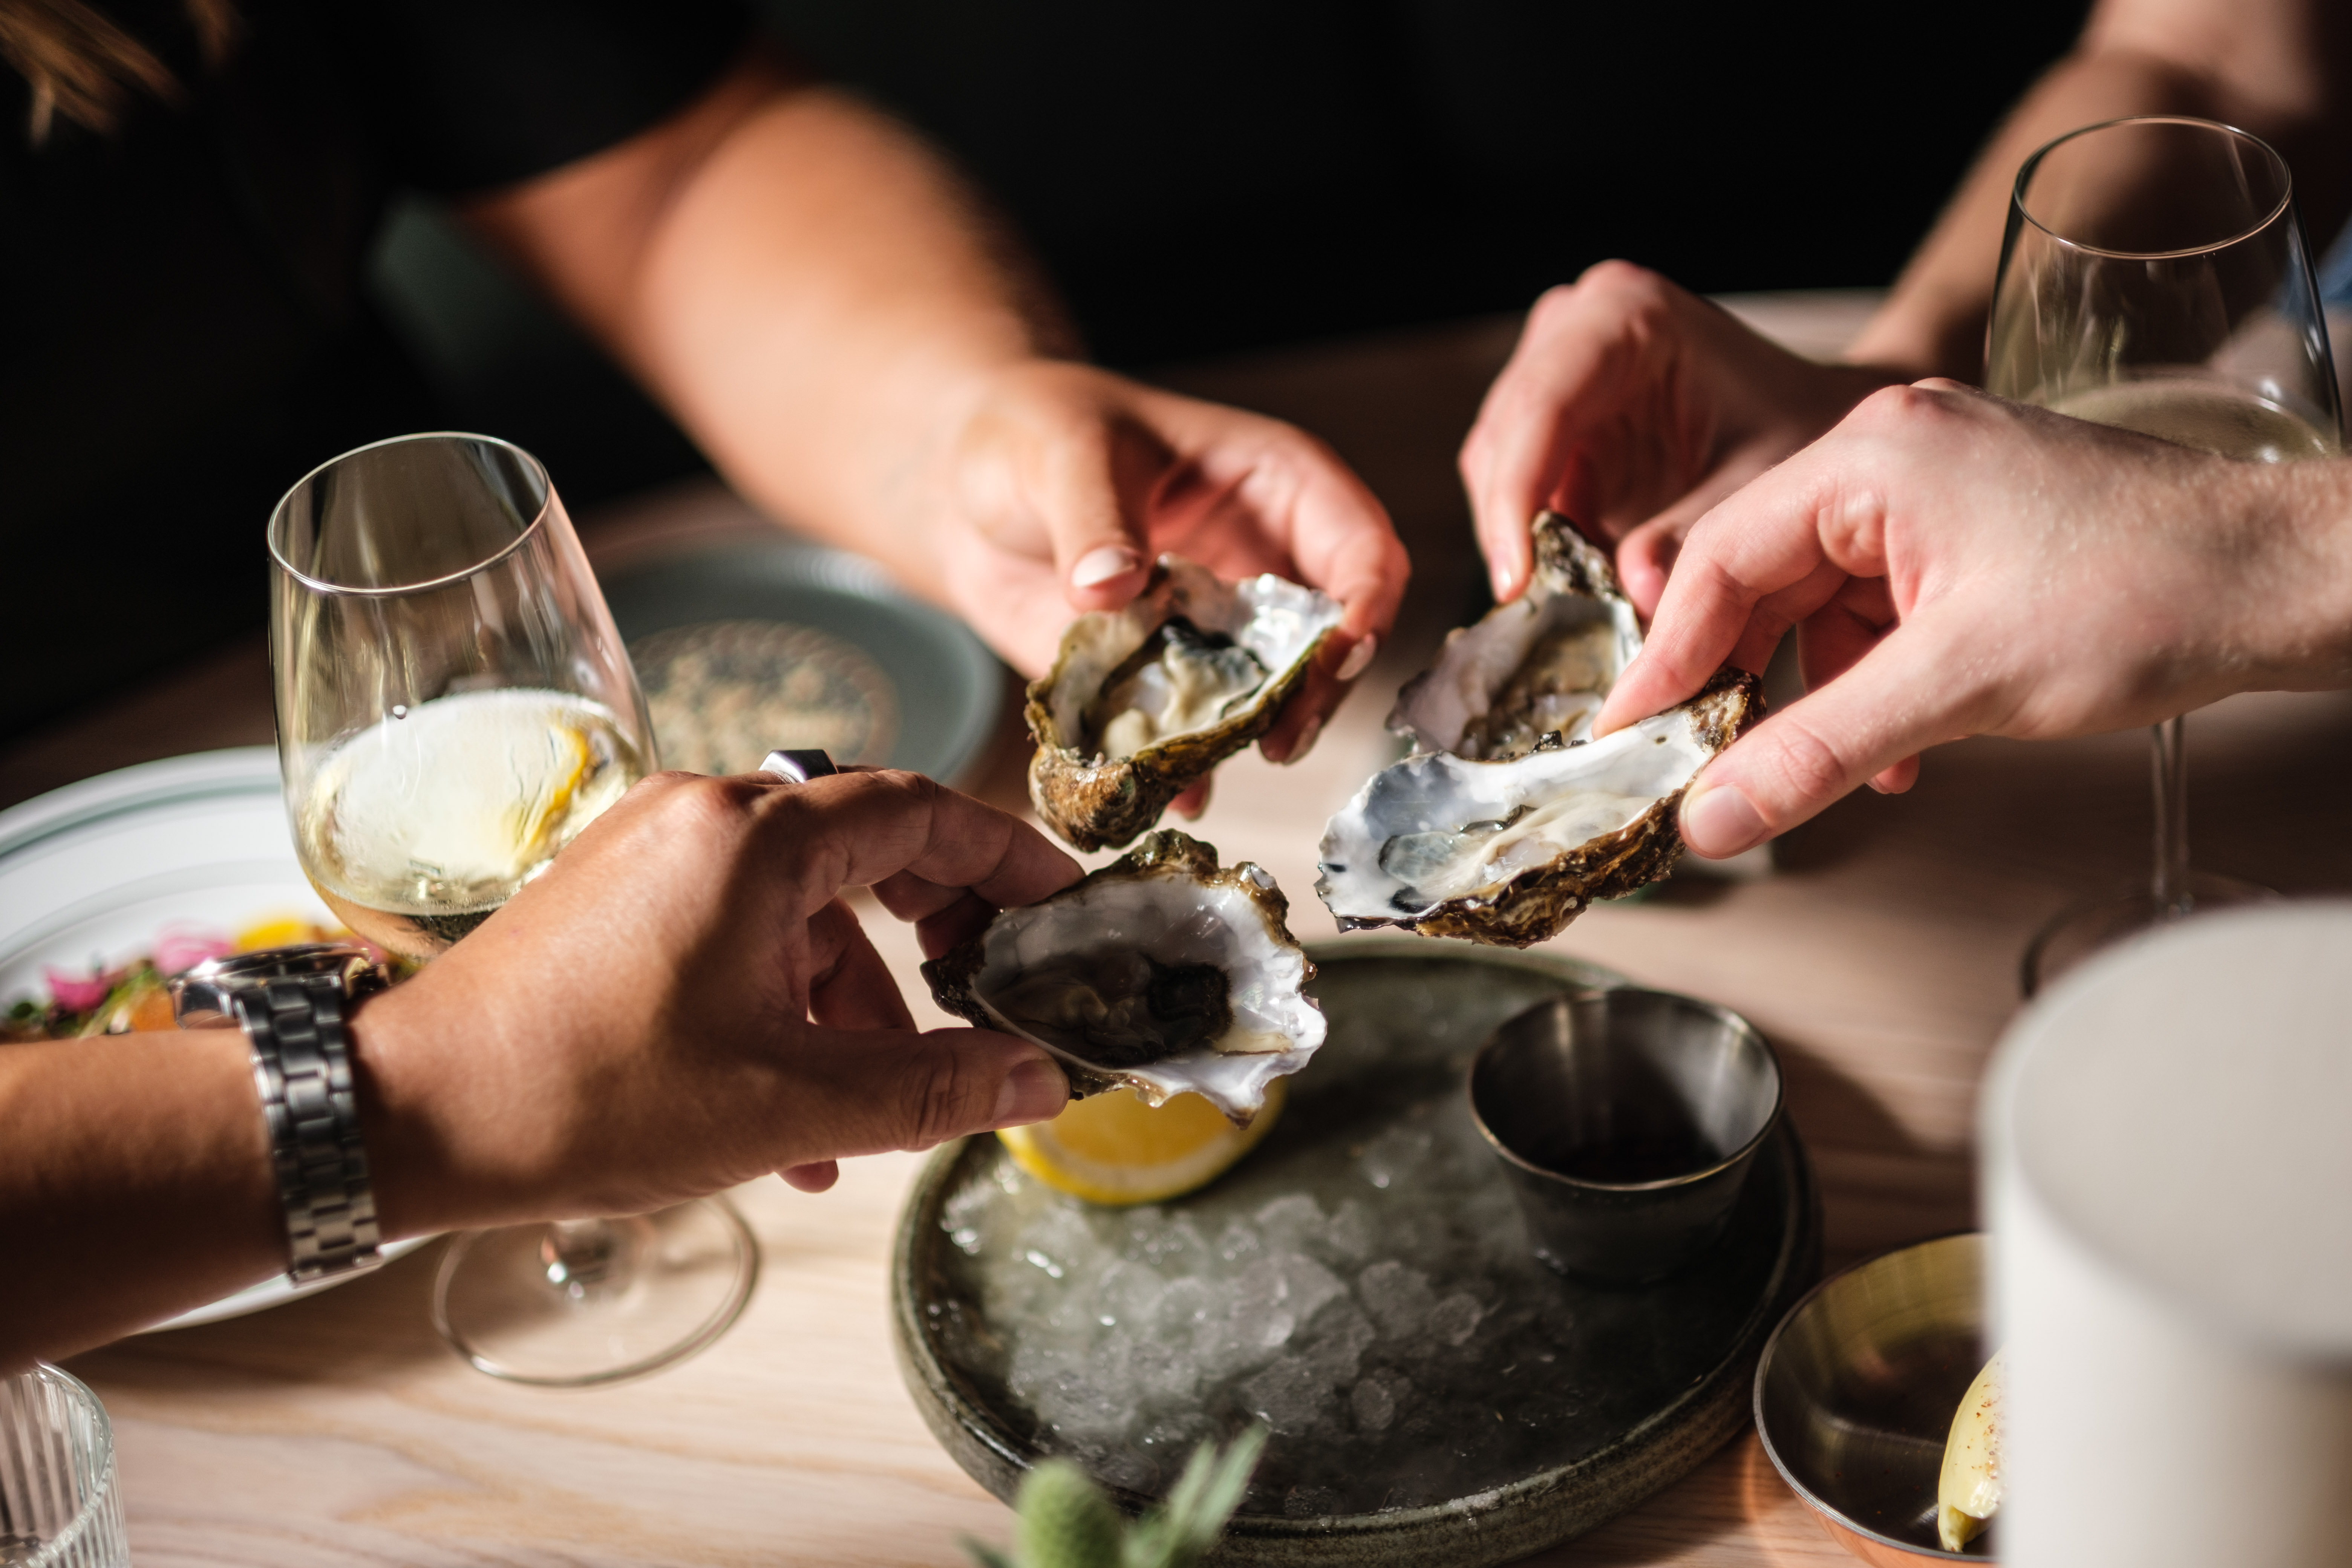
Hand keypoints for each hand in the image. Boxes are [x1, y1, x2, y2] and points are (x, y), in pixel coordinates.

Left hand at [354, 768, 1078, 1234]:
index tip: (1063, 904)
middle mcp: (701, 816)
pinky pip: (736, 926)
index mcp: (751, 837)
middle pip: (865, 844)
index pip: (922, 810)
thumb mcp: (787, 1105)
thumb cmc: (586, 1097)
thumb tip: (1034, 1083)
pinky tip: (790, 1111)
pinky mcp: (615, 895)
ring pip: (800, 902)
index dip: (1008, 857)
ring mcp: (650, 851)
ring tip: (868, 1108)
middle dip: (935, 930)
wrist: (410, 1117)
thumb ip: (927, 1087)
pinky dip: (781, 999)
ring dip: (851, 997)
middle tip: (984, 993)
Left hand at [932, 360, 1409, 763]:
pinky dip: (1183, 766)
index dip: (1365, 608)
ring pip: (1272, 698)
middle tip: (1279, 741)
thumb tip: (1109, 585)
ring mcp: (1220, 629)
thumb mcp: (1063, 454)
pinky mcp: (1168, 678)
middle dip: (1316, 694)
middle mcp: (1264, 565)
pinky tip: (1164, 792)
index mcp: (1277, 487)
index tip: (1336, 659)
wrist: (969, 489)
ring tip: (1206, 770)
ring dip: (1249, 739)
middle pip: (1335, 642)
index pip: (1363, 550)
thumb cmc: (1036, 431)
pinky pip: (1194, 731)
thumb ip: (1092, 519)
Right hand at [1459, 261, 1897, 614]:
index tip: (1515, 584)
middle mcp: (1572, 327)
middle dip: (1517, 532)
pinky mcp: (1549, 420)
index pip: (1541, 405)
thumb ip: (1693, 538)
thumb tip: (1633, 596)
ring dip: (1525, 542)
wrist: (1812, 415)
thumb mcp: (1762, 482)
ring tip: (1570, 605)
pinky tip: (1574, 583)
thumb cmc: (1797, 427)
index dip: (1516, 498)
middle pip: (1503, 440)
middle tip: (1545, 615)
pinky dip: (1538, 542)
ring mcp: (1552, 369)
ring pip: (1495, 470)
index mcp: (1625, 314)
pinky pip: (1516, 491)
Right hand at [1592, 382, 2351, 856]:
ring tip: (1815, 767)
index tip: (1627, 732)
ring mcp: (1940, 484)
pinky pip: (1884, 602)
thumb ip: (1818, 752)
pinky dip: (1876, 672)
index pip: (1719, 557)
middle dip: (1739, 677)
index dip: (1665, 656)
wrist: (2288, 578)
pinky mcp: (1976, 524)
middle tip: (1702, 762)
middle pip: (1763, 573)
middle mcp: (1895, 450)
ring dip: (1817, 687)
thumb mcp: (1958, 686)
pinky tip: (1900, 741)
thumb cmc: (2149, 594)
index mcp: (1872, 455)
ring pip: (1824, 596)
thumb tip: (1713, 818)